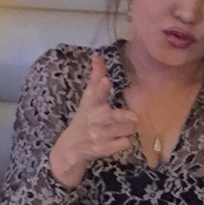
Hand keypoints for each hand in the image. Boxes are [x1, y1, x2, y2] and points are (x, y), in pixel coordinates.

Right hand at [49, 53, 136, 186]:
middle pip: (117, 116)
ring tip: (120, 127)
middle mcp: (94, 119)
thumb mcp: (88, 98)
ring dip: (128, 128)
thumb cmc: (85, 118)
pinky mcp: (103, 149)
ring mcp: (98, 135)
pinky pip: (125, 142)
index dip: (101, 87)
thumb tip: (97, 55)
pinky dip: (124, 140)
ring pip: (127, 129)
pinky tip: (117, 139)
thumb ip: (96, 77)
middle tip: (131, 116)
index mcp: (91, 103)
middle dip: (126, 116)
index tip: (106, 81)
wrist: (71, 148)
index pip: (95, 93)